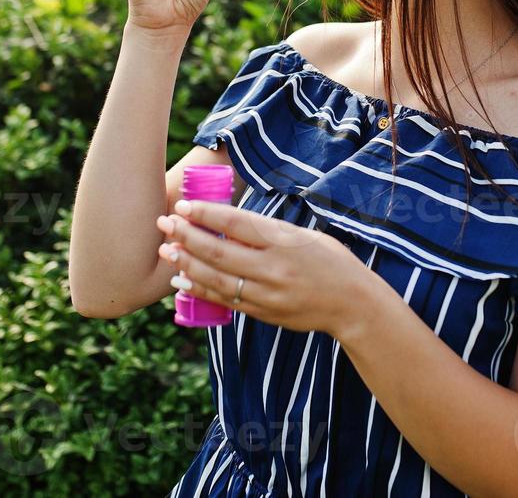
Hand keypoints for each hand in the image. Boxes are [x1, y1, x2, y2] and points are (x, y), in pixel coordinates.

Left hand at [156, 200, 378, 341]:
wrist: (353, 304)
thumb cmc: (331, 261)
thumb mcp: (304, 236)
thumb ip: (268, 231)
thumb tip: (229, 220)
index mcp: (284, 242)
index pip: (237, 223)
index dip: (206, 213)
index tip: (184, 206)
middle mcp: (273, 268)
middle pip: (219, 250)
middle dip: (187, 236)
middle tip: (165, 223)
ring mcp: (266, 294)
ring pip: (216, 278)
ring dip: (187, 263)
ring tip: (167, 250)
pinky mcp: (263, 312)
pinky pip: (224, 300)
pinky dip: (200, 289)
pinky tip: (182, 280)